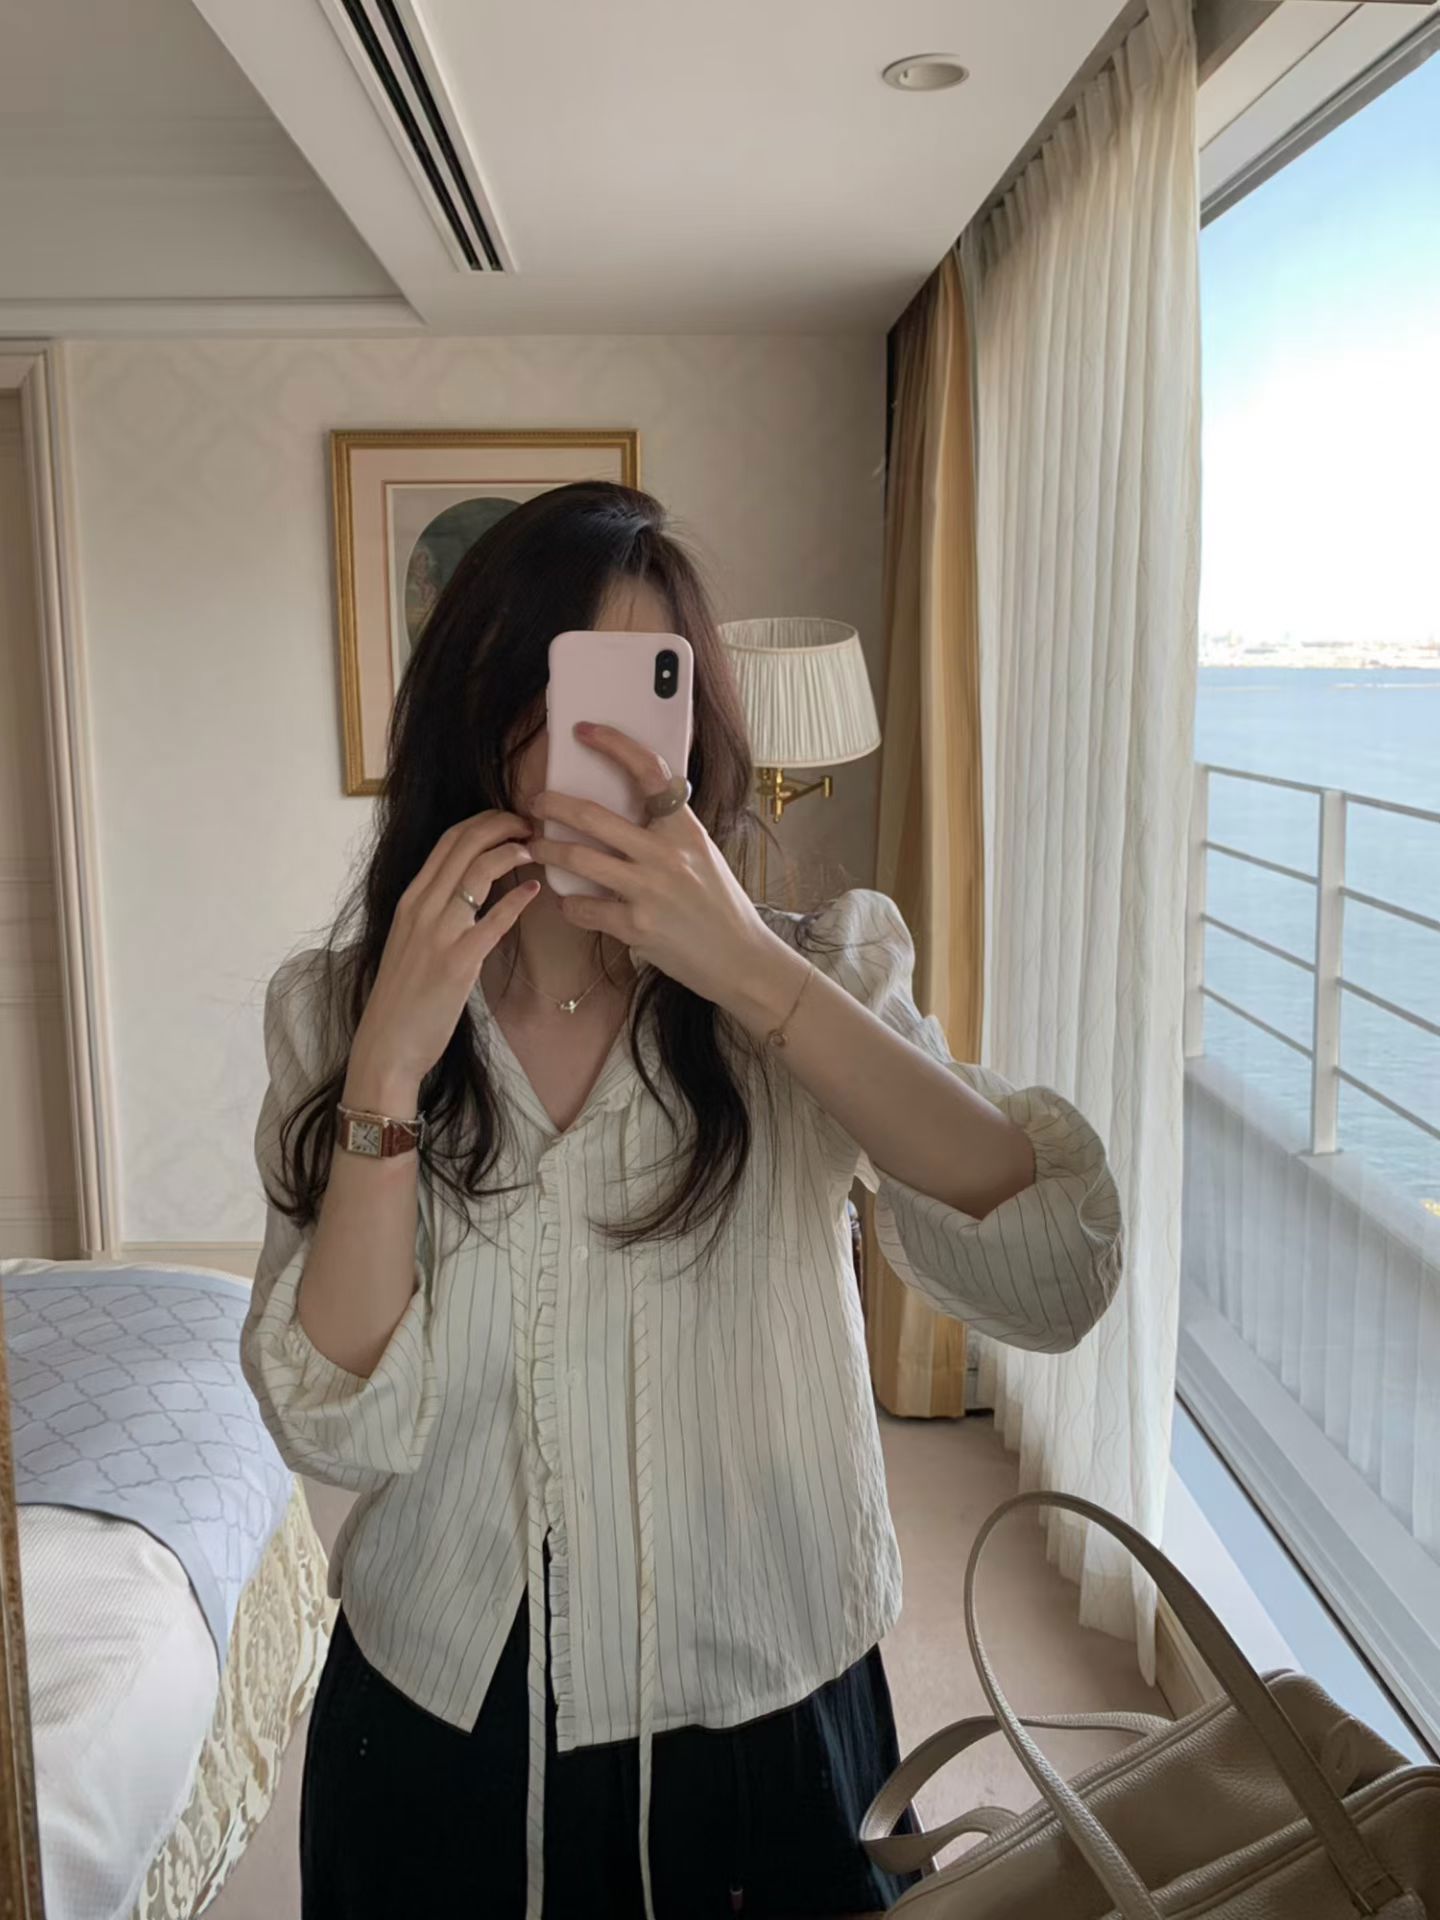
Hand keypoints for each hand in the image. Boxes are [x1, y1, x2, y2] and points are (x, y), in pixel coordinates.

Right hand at [347, 810, 539, 1101]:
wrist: (387, 1044)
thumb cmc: (403, 996)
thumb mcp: (411, 941)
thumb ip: (436, 913)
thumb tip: (472, 893)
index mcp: (410, 900)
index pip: (447, 840)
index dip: (483, 821)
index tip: (509, 820)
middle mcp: (421, 908)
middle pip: (464, 844)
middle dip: (502, 825)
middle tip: (530, 824)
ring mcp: (438, 933)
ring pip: (478, 872)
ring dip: (511, 852)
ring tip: (535, 850)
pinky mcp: (457, 962)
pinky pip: (493, 920)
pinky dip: (517, 900)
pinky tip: (535, 890)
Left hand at [528, 723, 803, 1013]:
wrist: (740, 957)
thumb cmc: (718, 905)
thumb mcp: (701, 855)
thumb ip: (667, 832)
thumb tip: (626, 806)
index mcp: (685, 829)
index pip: (649, 771)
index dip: (613, 745)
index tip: (584, 731)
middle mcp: (667, 854)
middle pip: (594, 816)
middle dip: (553, 805)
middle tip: (536, 803)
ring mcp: (650, 890)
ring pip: (578, 858)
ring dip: (548, 851)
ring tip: (536, 849)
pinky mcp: (636, 927)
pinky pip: (583, 907)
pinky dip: (569, 904)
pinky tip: (569, 903)